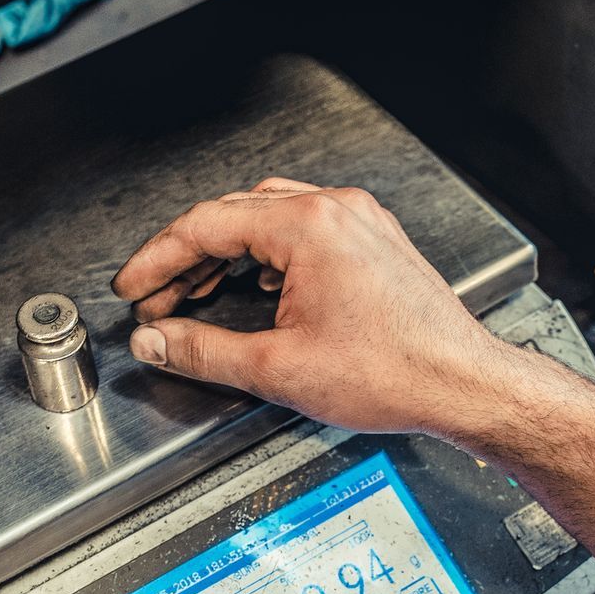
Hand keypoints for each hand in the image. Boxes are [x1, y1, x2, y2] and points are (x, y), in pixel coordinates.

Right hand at [110, 178, 510, 434]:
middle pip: (233, 215)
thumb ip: (203, 351)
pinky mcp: (373, 241)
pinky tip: (255, 287)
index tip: (132, 288)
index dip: (156, 260)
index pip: (204, 226)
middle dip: (186, 258)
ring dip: (225, 252)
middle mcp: (335, 210)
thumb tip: (156, 341)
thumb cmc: (394, 372)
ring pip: (267, 218)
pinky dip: (266, 253)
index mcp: (307, 227)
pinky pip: (304, 228)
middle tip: (156, 299)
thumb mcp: (278, 369)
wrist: (462, 383)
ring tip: (194, 294)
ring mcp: (359, 222)